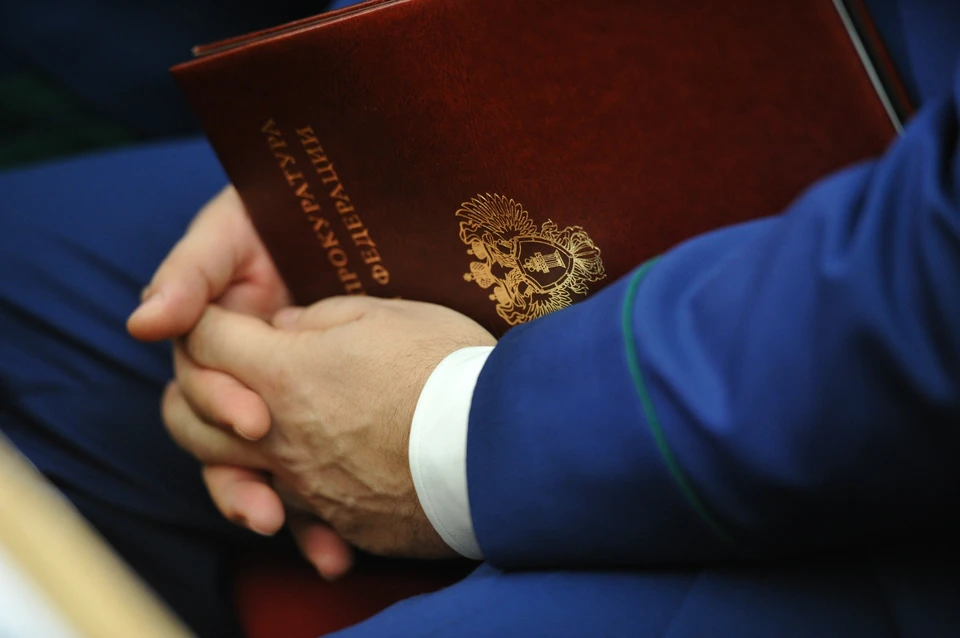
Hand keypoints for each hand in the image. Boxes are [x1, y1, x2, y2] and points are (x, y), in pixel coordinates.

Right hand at [126, 186, 352, 578]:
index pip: (199, 384)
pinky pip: (311, 471)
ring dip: (265, 507)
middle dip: (236, 474)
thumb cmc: (279, 205)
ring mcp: (279, 395)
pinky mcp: (322, 415)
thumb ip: (190, 270)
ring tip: (288, 534)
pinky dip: (317, 513)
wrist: (351, 215)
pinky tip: (335, 548)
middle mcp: (240, 370)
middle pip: (215, 441)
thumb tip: (142, 322)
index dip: (220, 405)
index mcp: (215, 333)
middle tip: (269, 499)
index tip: (254, 420)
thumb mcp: (232, 229)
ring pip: (255, 466)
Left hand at [163, 296, 496, 557]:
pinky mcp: (337, 518)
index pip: (205, 339)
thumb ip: (317, 318)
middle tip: (226, 373)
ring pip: (226, 473)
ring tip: (259, 431)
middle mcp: (278, 436)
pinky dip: (287, 489)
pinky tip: (318, 474)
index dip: (206, 318)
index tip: (233, 314)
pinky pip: (288, 506)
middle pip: (185, 417)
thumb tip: (286, 330)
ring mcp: (304, 486)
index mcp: (284, 372)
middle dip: (192, 390)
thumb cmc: (445, 367)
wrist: (499, 447)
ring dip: (229, 449)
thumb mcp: (383, 314)